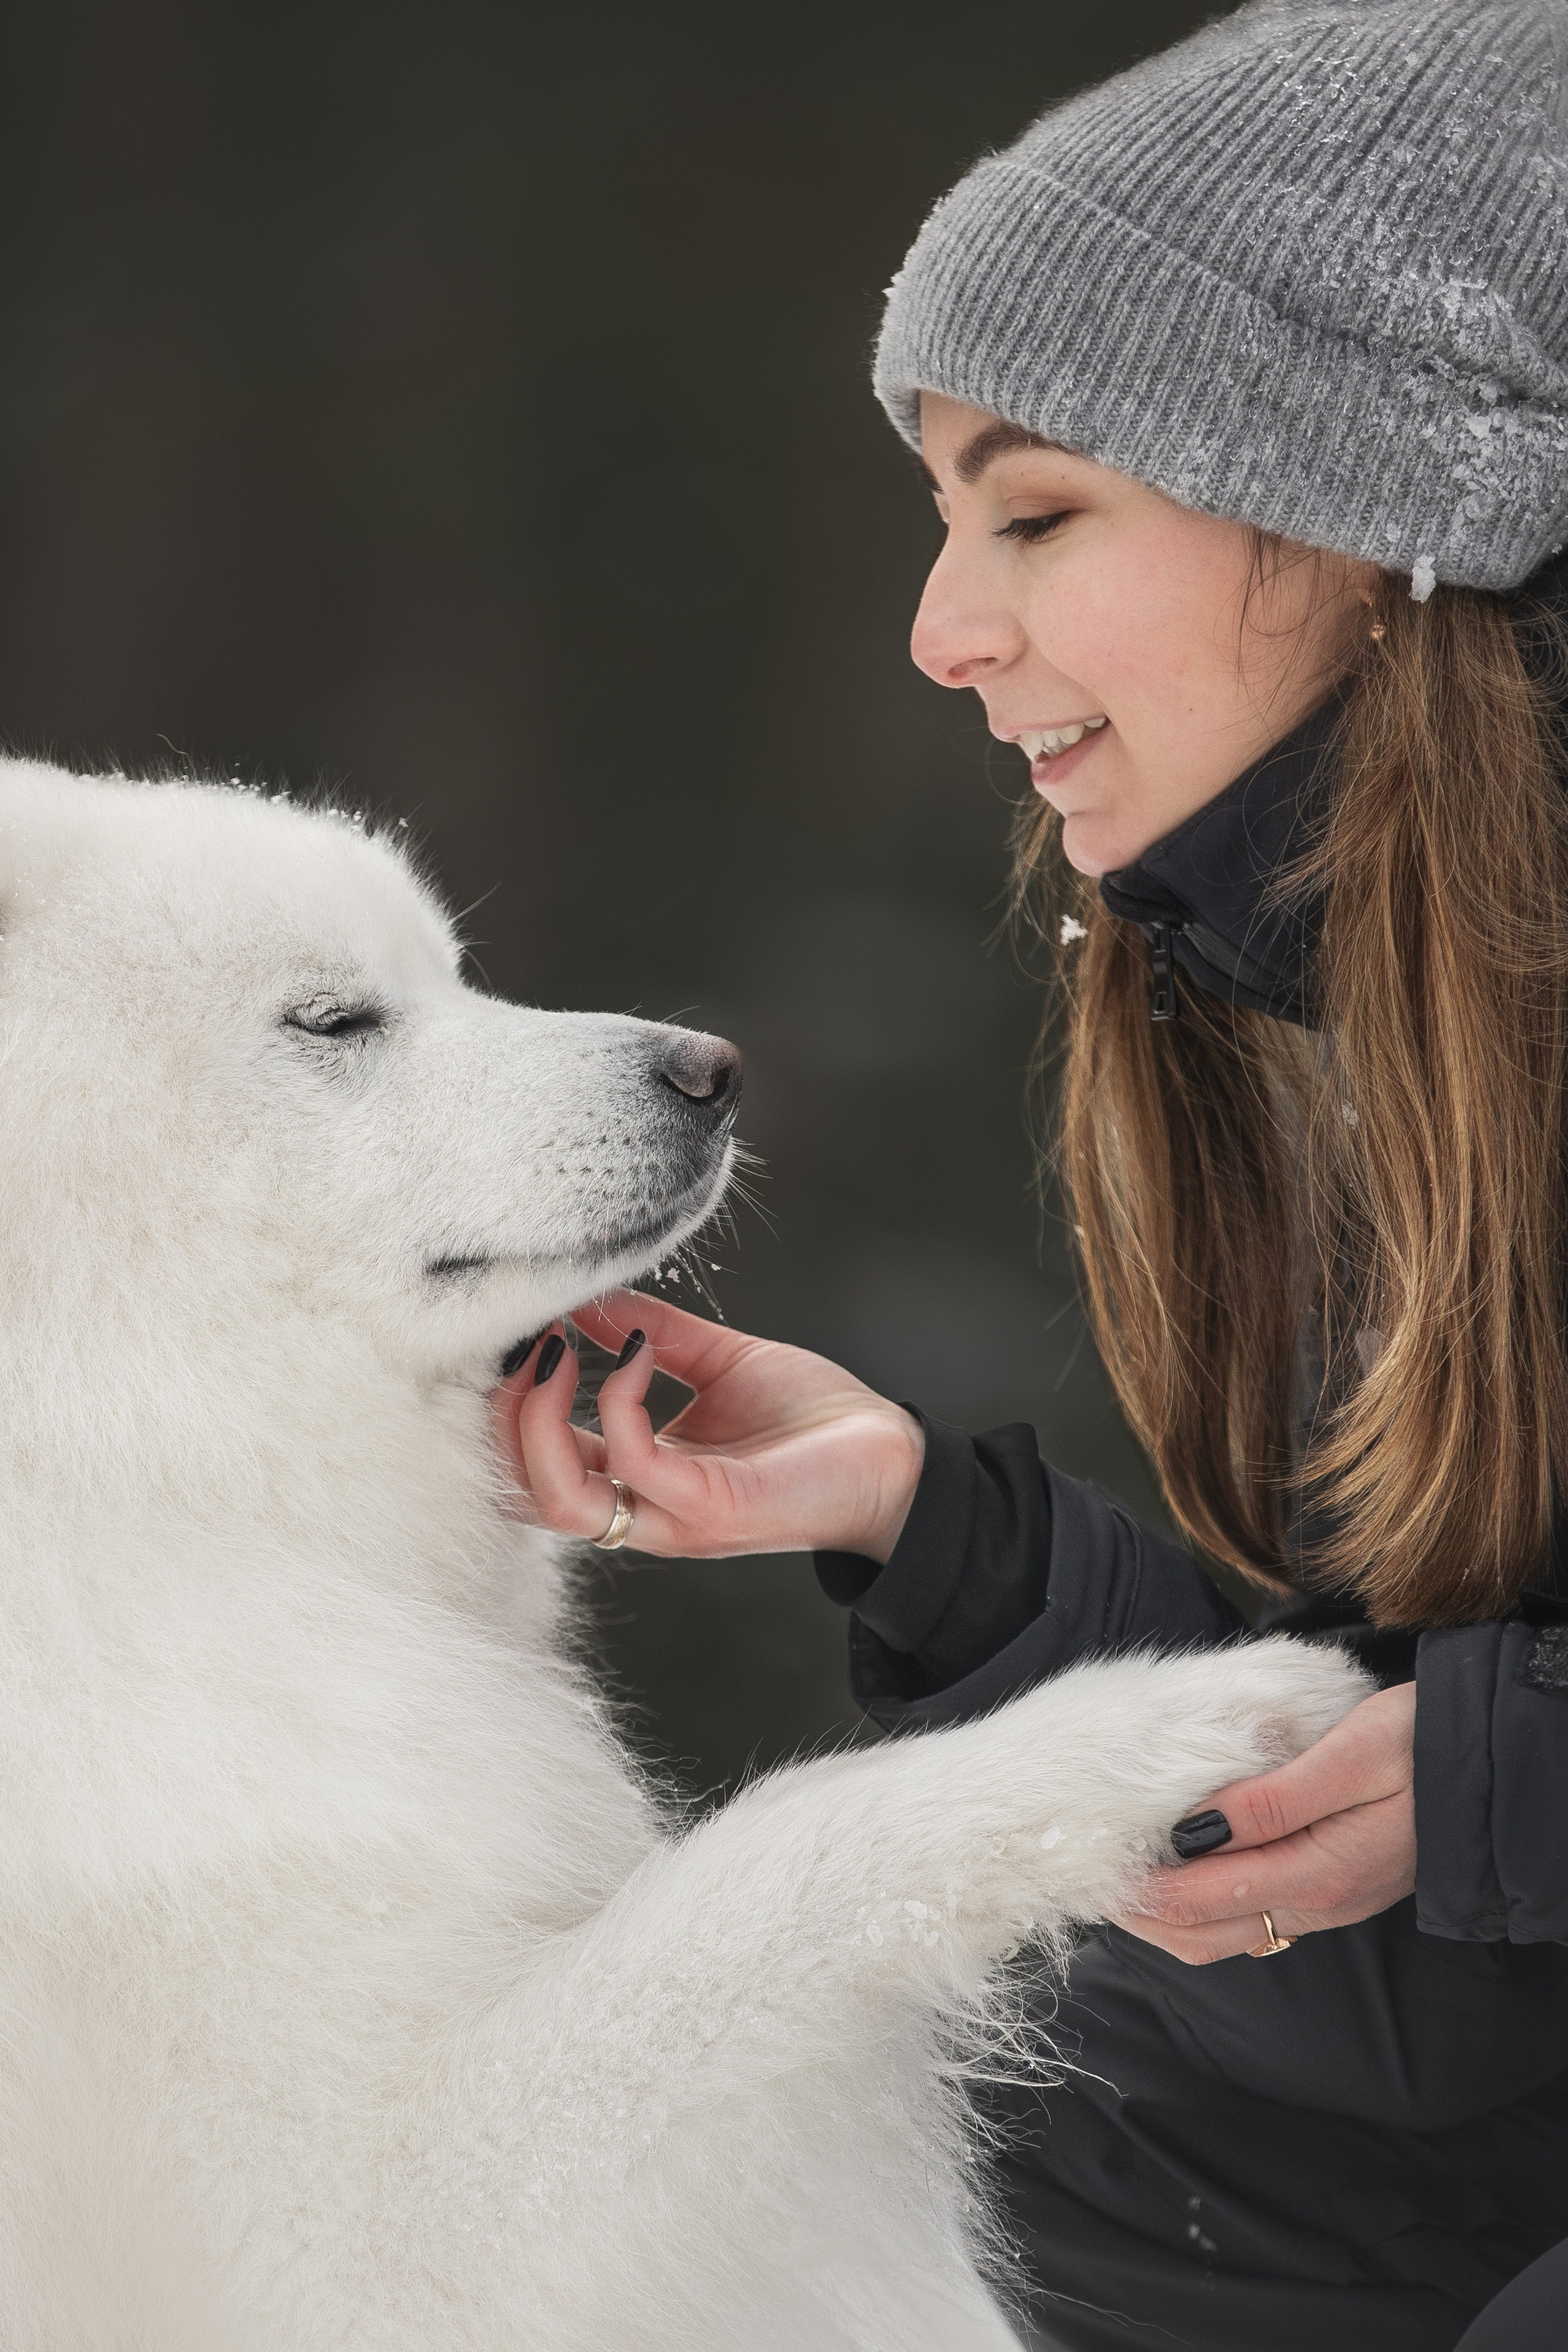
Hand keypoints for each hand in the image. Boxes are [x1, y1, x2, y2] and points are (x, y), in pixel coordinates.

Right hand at [491, 1291, 924, 1562]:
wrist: (890, 1454)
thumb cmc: (812, 1417)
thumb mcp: (716, 1361)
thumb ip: (649, 1334)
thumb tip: (583, 1296)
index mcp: (639, 1479)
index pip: (536, 1463)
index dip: (508, 1404)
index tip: (516, 1334)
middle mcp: (644, 1509)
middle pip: (525, 1491)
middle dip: (503, 1417)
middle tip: (520, 1345)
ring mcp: (673, 1517)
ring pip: (558, 1499)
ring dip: (538, 1420)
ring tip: (554, 1352)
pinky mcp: (712, 1509)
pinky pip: (635, 1464)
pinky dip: (619, 1401)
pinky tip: (636, 1355)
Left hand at [1110, 1680, 1416, 1961]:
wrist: (1487, 1765)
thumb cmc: (1420, 1746)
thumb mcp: (1347, 1758)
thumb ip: (1270, 1801)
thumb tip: (1192, 1831)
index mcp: (1315, 1876)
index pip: (1199, 1902)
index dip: (1138, 1890)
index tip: (1087, 1865)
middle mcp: (1315, 1905)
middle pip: (1202, 1935)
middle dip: (1139, 1914)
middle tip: (1084, 1876)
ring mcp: (1322, 1903)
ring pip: (1224, 1933)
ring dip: (1166, 1913)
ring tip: (1118, 1872)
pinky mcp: (1326, 1888)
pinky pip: (1249, 1914)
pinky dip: (1202, 1902)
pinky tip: (1178, 1866)